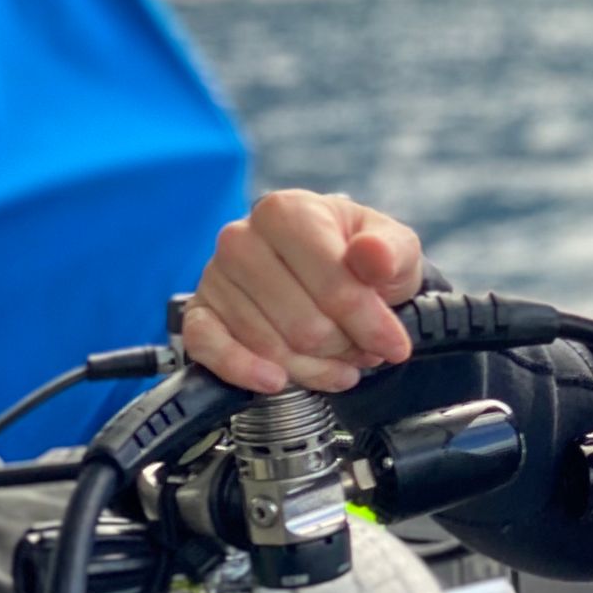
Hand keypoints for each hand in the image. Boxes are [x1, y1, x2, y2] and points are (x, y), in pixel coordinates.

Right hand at [181, 190, 424, 393]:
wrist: (327, 268)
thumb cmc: (357, 258)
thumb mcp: (394, 249)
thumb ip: (390, 251)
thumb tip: (372, 253)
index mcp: (288, 212)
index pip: (332, 283)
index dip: (369, 323)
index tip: (394, 345)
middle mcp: (242, 239)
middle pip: (303, 324)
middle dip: (342, 347)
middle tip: (361, 348)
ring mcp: (215, 277)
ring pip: (269, 346)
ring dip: (312, 366)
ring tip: (336, 359)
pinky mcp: (198, 312)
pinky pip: (210, 348)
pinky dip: (243, 370)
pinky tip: (275, 380)